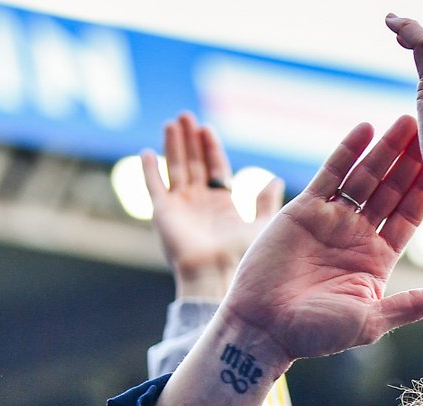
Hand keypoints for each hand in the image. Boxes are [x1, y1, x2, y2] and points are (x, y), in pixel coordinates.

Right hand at [141, 113, 283, 299]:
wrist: (216, 273)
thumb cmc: (241, 255)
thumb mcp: (260, 224)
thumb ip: (266, 202)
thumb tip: (275, 179)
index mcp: (223, 206)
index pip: (216, 169)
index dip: (211, 149)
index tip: (207, 128)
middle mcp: (200, 204)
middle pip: (194, 165)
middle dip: (191, 141)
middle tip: (187, 116)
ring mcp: (181, 208)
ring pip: (175, 169)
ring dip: (173, 146)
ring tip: (172, 123)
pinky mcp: (163, 213)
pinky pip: (154, 186)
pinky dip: (149, 170)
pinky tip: (147, 152)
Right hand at [156, 116, 422, 405]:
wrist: (264, 327)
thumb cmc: (316, 333)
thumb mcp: (370, 321)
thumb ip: (410, 305)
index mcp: (377, 260)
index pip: (408, 218)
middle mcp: (357, 236)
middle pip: (390, 191)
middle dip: (409, 163)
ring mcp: (331, 221)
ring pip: (365, 177)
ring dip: (385, 150)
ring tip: (405, 123)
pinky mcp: (303, 210)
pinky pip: (331, 174)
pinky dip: (348, 151)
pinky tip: (365, 129)